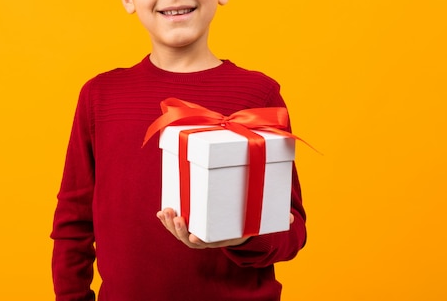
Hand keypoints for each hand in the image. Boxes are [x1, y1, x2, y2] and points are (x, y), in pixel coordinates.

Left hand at [156, 208, 294, 248]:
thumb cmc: (249, 221)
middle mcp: (209, 239)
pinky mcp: (190, 226)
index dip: (201, 240)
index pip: (210, 243)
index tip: (194, 236)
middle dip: (181, 230)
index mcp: (223, 239)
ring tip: (167, 211)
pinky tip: (161, 212)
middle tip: (177, 216)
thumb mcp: (261, 220)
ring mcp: (197, 234)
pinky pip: (176, 227)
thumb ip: (274, 219)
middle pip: (191, 240)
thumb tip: (293, 218)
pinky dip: (168, 221)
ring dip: (171, 225)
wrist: (238, 226)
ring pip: (181, 234)